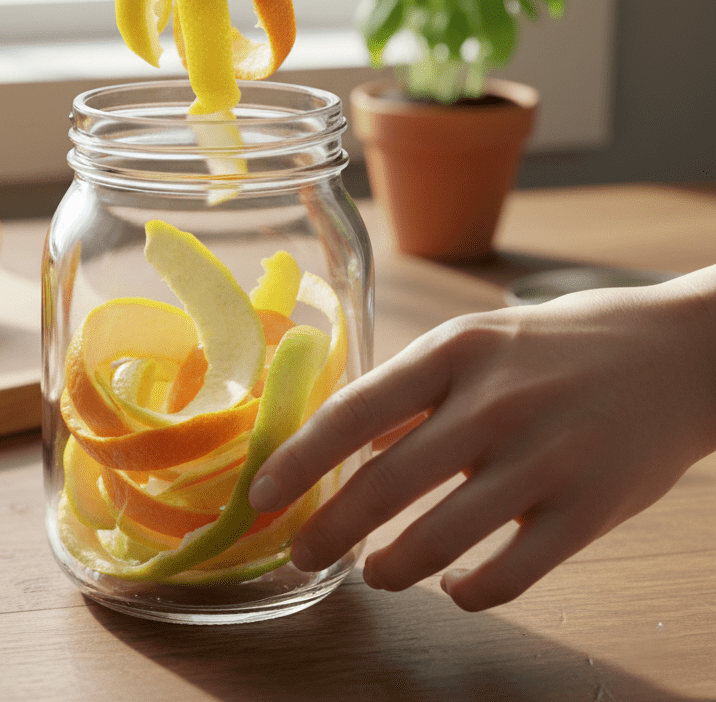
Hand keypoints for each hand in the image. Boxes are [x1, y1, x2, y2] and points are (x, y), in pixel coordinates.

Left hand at [248, 267, 715, 609]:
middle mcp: (493, 402)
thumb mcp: (478, 344)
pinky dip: (469, 591)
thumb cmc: (559, 347)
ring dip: (392, 568)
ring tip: (375, 573)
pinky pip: (511, 575)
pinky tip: (454, 586)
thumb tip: (346, 444)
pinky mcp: (589, 511)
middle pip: (385, 485)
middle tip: (302, 555)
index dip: (300, 459)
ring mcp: (544, 458)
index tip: (261, 495)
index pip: (354, 410)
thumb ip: (413, 394)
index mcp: (455, 351)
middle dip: (329, 531)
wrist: (678, 355)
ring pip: (440, 540)